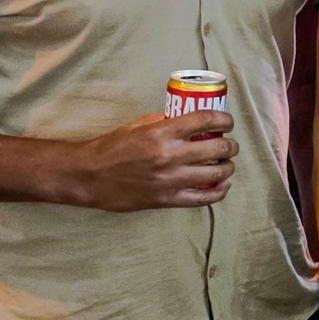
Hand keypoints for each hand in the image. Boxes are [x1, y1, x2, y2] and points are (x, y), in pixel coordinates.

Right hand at [64, 112, 236, 210]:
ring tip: (227, 163)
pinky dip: (219, 191)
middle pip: (218, 148)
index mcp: (162, 133)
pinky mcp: (167, 199)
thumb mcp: (137, 126)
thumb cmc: (110, 148)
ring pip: (217, 173)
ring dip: (228, 167)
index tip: (227, 122)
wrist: (87, 176)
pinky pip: (204, 198)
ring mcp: (170, 179)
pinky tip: (223, 185)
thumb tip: (189, 120)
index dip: (224, 120)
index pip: (206, 120)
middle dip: (230, 145)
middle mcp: (170, 155)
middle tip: (230, 144)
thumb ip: (164, 121)